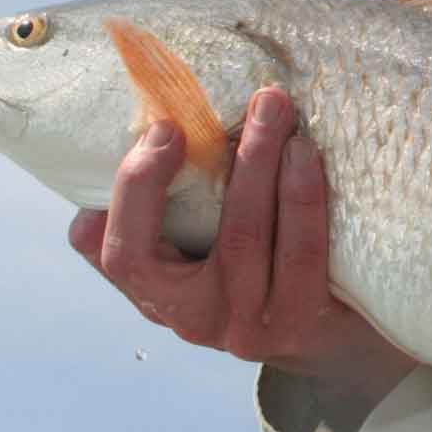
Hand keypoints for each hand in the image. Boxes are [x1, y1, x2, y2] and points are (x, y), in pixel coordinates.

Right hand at [69, 88, 415, 404]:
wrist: (311, 332)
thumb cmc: (238, 268)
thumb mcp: (183, 254)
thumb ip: (148, 220)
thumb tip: (125, 160)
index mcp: (153, 295)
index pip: (121, 253)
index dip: (136, 189)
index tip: (167, 130)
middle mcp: (195, 319)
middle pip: (193, 234)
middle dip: (234, 158)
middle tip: (260, 99)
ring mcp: (248, 327)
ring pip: (247, 237)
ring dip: (265, 163)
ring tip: (281, 113)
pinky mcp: (298, 324)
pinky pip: (300, 254)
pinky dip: (302, 198)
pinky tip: (305, 157)